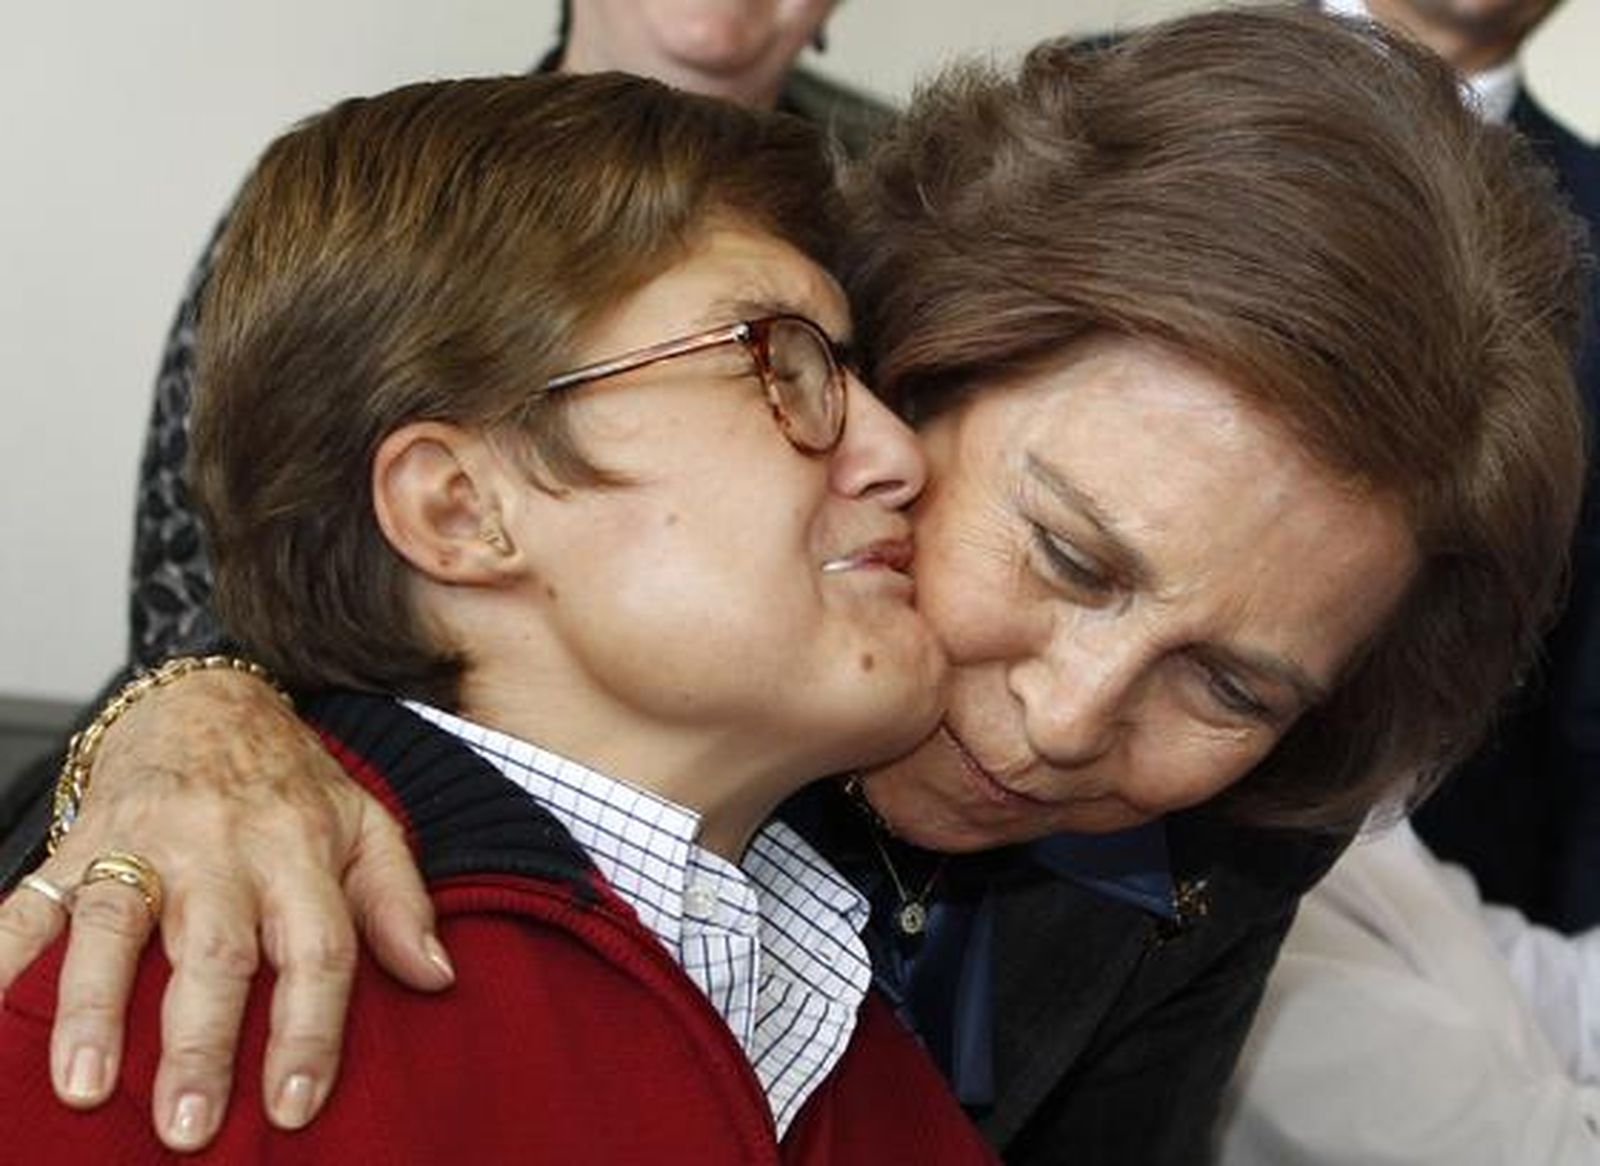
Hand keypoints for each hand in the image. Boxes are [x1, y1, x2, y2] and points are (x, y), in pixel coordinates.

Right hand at [0, 669, 453, 1150]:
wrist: (208, 700)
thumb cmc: (292, 785)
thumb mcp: (368, 826)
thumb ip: (401, 902)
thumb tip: (437, 977)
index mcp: (302, 853)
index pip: (317, 950)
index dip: (309, 1032)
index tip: (293, 1108)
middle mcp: (225, 850)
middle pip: (215, 951)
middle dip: (201, 1042)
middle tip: (189, 1127)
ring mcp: (146, 842)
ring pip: (117, 923)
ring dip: (95, 1008)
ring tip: (83, 1087)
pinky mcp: (80, 839)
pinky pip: (33, 900)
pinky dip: (5, 952)